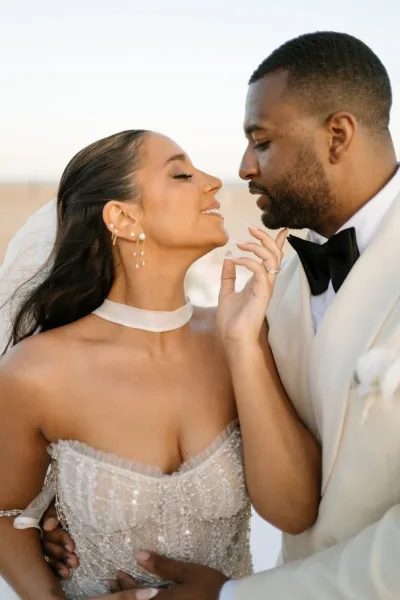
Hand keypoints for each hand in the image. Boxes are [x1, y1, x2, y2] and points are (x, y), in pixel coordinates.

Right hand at [41, 504, 78, 578]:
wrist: (73, 499)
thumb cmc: (66, 500)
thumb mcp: (59, 504)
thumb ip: (54, 514)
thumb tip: (48, 526)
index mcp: (45, 519)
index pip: (50, 532)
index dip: (62, 540)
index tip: (72, 547)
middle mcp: (44, 531)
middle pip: (49, 545)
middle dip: (62, 554)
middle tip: (75, 562)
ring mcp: (47, 540)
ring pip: (50, 554)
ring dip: (60, 563)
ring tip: (70, 571)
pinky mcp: (51, 547)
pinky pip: (50, 560)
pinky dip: (56, 568)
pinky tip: (64, 575)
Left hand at [95, 551, 227, 598]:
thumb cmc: (210, 587)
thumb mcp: (187, 572)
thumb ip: (162, 565)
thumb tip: (138, 554)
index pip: (135, 595)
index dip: (124, 586)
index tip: (117, 575)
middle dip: (122, 595)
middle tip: (113, 584)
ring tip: (121, 593)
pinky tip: (146, 597)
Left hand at [217, 225, 286, 345]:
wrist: (233, 338)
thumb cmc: (231, 320)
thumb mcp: (226, 292)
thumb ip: (228, 276)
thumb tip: (228, 259)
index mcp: (259, 281)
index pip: (271, 258)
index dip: (276, 242)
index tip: (280, 229)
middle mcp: (266, 282)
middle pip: (274, 254)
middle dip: (265, 238)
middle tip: (251, 228)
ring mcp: (266, 287)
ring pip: (271, 258)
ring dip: (256, 246)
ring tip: (240, 243)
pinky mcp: (263, 292)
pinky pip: (259, 269)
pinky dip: (247, 261)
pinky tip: (235, 260)